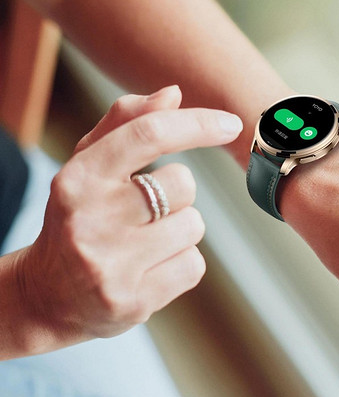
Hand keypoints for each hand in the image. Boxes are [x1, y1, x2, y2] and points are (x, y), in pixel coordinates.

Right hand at [16, 86, 242, 349]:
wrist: (48, 295)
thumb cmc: (80, 217)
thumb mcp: (89, 165)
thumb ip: (127, 123)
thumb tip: (172, 94)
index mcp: (79, 179)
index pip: (148, 135)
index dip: (198, 124)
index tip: (231, 123)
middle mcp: (90, 220)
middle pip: (183, 184)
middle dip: (177, 193)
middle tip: (145, 210)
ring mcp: (109, 266)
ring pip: (193, 225)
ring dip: (180, 229)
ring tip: (143, 242)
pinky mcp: (132, 303)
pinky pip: (194, 266)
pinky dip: (181, 263)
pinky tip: (149, 268)